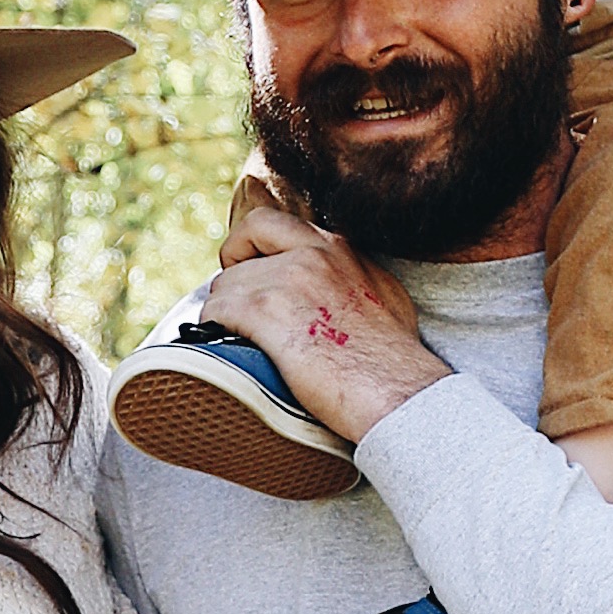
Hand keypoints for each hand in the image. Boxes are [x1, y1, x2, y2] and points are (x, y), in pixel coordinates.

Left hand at [201, 194, 434, 451]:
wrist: (398, 391)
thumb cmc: (396, 361)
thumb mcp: (384, 297)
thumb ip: (352, 277)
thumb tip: (333, 288)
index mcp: (339, 248)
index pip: (269, 221)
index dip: (248, 244)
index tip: (248, 269)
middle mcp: (312, 253)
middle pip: (242, 244)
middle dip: (232, 275)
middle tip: (236, 307)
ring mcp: (287, 278)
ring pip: (225, 283)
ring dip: (225, 312)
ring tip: (242, 341)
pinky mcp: (265, 311)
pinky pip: (215, 310)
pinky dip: (214, 330)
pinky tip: (230, 348)